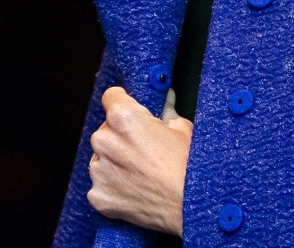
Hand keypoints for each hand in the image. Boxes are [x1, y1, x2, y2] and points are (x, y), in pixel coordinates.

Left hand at [87, 86, 192, 235]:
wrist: (189, 204)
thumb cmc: (188, 163)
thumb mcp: (183, 129)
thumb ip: (167, 112)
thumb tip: (166, 99)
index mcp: (124, 118)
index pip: (111, 97)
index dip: (122, 100)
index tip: (128, 107)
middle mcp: (105, 141)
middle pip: (106, 129)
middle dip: (120, 134)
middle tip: (143, 145)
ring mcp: (98, 171)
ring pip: (101, 158)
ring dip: (115, 160)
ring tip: (141, 170)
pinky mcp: (97, 195)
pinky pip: (101, 184)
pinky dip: (114, 185)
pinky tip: (135, 188)